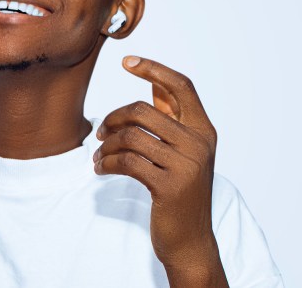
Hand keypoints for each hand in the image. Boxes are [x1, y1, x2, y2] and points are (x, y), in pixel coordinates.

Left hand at [93, 56, 226, 282]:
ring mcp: (186, 165)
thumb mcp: (182, 151)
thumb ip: (171, 118)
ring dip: (105, 146)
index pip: (182, 86)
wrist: (190, 239)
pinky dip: (105, 163)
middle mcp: (199, 144)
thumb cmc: (180, 190)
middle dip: (113, 118)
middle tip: (99, 133)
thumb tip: (155, 83)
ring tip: (97, 156)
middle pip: (143, 111)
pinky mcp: (169, 187)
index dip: (154, 69)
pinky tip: (100, 169)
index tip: (127, 61)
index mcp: (204, 130)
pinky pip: (126, 162)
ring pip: (130, 137)